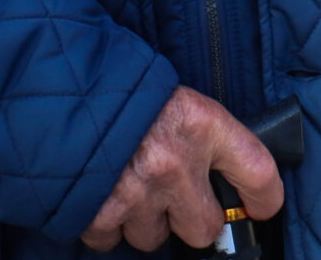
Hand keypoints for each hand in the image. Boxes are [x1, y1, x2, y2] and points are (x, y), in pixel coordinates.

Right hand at [83, 86, 281, 251]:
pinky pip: (109, 240)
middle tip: (169, 194)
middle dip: (186, 219)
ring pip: (153, 238)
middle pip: (204, 228)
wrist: (54, 79)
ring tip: (126, 184)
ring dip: (140, 220)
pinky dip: (103, 223)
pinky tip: (99, 192)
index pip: (258, 171)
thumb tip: (220, 173)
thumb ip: (200, 133)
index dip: (265, 198)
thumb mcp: (173, 95)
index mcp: (201, 123)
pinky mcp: (99, 209)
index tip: (261, 206)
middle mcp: (175, 162)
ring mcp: (137, 190)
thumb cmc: (118, 85)